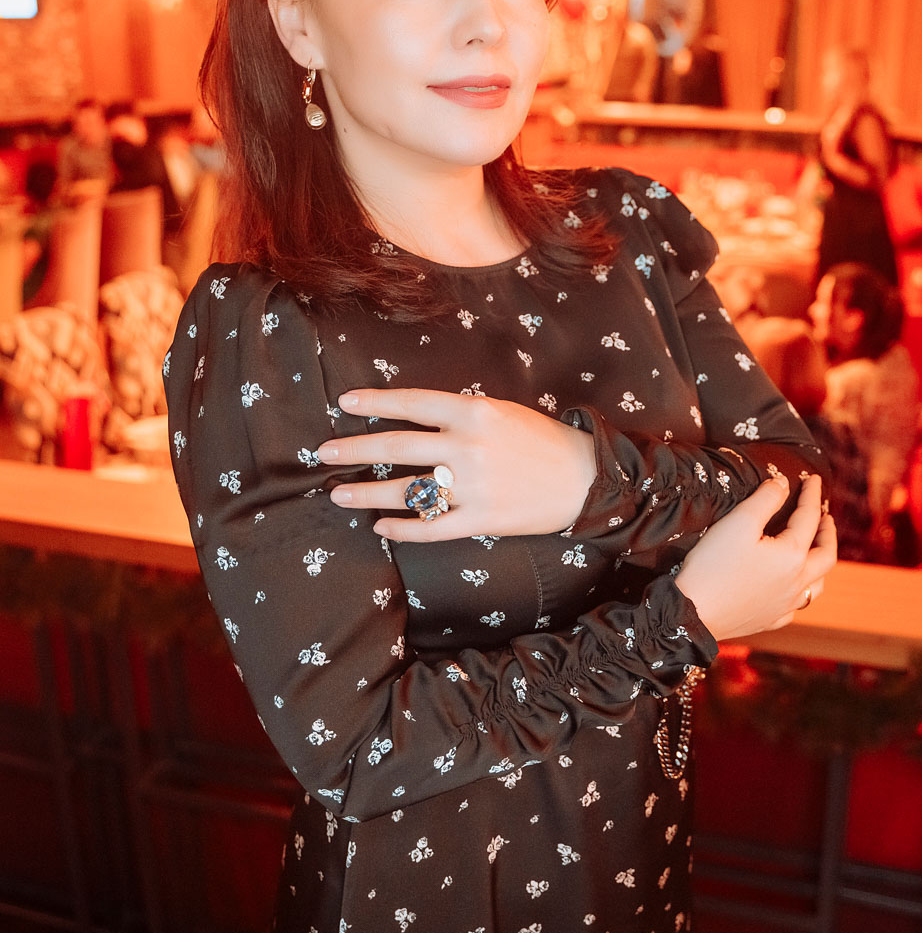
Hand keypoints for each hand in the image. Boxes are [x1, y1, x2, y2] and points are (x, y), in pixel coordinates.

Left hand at [316, 387, 597, 542]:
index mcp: (473, 412)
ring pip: (405, 491)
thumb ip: (458, 415)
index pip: (411, 404)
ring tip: (339, 494)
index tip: (344, 404)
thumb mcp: (500, 411)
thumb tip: (411, 420)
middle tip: (324, 453)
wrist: (585, 479)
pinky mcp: (480, 519)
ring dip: (366, 494)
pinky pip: (431, 528)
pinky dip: (402, 529)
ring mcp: (472, 486)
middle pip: (396, 447)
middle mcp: (467, 447)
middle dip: (354, 451)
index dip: (375, 403)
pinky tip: (381, 527)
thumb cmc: (540, 440)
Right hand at [676, 473, 835, 640]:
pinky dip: (800, 591)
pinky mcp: (770, 620)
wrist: (695, 614)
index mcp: (792, 555)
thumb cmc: (714, 565)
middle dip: (828, 533)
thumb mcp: (739, 522)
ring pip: (816, 585)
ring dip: (820, 565)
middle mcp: (797, 583)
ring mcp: (785, 605)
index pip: (809, 518)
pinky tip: (791, 589)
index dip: (812, 496)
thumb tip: (782, 483)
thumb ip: (765, 499)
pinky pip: (795, 606)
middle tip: (826, 518)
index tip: (814, 480)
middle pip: (826, 555)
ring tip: (815, 553)